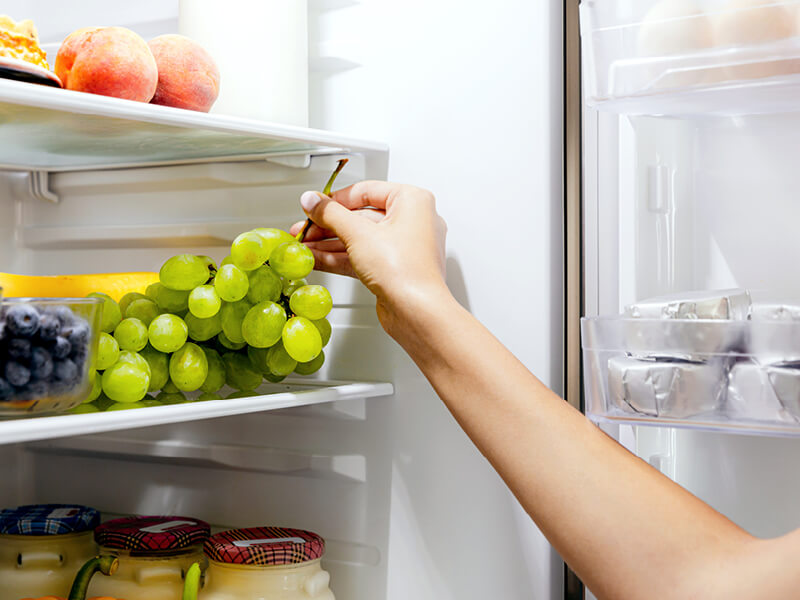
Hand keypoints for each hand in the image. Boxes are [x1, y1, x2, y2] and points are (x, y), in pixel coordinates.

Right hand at [290, 181, 448, 335]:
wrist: (417, 313)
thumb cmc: (404, 271)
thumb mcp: (358, 234)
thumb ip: (330, 214)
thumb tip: (312, 200)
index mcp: (412, 201)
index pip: (366, 191)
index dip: (335, 199)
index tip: (314, 205)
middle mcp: (412, 222)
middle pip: (360, 217)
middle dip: (328, 225)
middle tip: (304, 228)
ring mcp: (403, 248)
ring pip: (359, 239)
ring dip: (329, 243)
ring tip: (303, 245)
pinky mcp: (394, 269)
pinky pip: (363, 257)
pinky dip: (339, 257)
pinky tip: (316, 259)